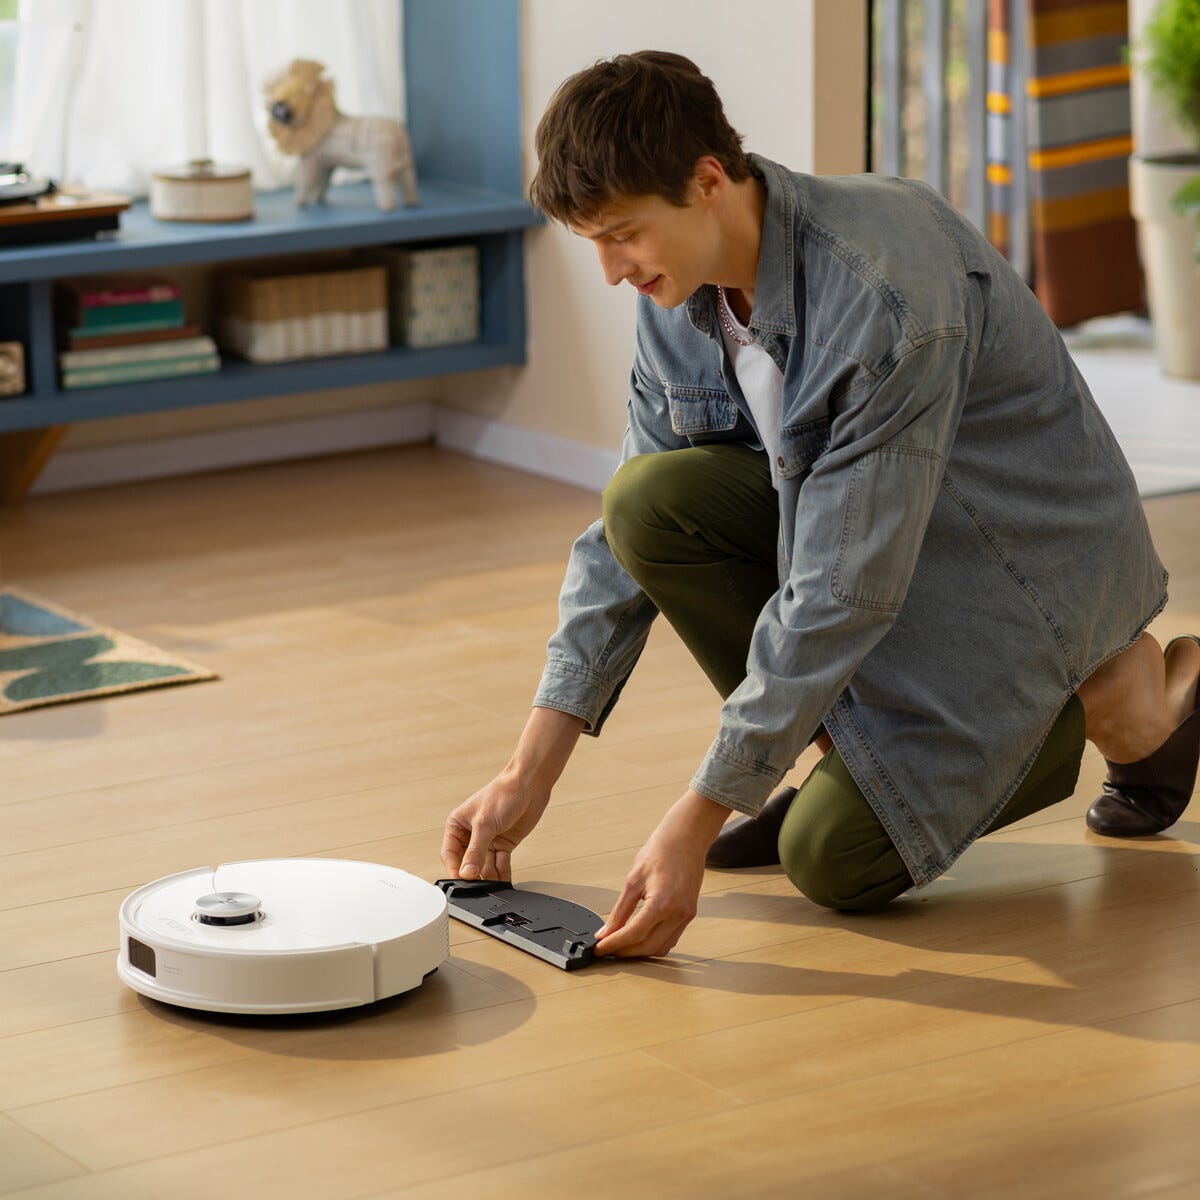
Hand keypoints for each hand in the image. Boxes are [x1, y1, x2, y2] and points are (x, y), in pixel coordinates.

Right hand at [441, 771, 548, 881]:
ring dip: (489, 877)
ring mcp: (488, 841)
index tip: (461, 883)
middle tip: (478, 889)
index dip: (454, 870)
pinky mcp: (503, 845)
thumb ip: (475, 851)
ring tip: (493, 888)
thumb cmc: (503, 794)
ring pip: (484, 866)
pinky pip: (499, 864)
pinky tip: (504, 882)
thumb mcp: (485, 824)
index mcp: (458, 825)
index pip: (450, 854)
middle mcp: (470, 835)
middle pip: (467, 863)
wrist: (529, 785)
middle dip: (473, 876)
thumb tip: (466, 872)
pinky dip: (502, 874)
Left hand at [594, 789, 729, 958]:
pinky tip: (641, 936)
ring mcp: (686, 915)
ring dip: (640, 950)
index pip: (633, 934)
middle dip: (625, 952)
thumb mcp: (633, 880)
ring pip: (661, 948)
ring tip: (622, 943)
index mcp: (662, 903)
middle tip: (607, 947)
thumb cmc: (661, 851)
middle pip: (647, 947)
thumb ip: (620, 911)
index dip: (614, 945)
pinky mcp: (689, 914)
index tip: (599, 948)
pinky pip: (671, 938)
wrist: (686, 837)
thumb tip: (605, 931)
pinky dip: (654, 942)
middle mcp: (677, 913)